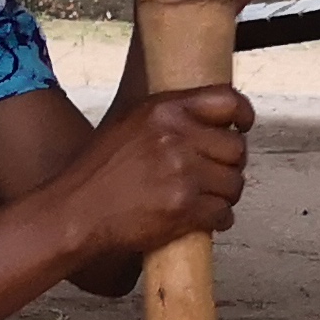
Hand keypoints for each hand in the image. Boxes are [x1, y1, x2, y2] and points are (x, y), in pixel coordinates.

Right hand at [58, 85, 252, 263]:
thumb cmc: (99, 172)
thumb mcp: (130, 124)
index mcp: (164, 110)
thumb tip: (212, 122)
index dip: (242, 115)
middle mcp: (177, 137)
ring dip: (225, 195)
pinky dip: (219, 219)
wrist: (76, 212)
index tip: (242, 126)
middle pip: (236, 148)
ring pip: (234, 184)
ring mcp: (183, 174)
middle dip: (230, 165)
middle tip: (215, 176)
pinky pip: (224, 213)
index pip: (227, 100)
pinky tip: (202, 219)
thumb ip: (170, 118)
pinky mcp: (184, 208)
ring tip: (205, 199)